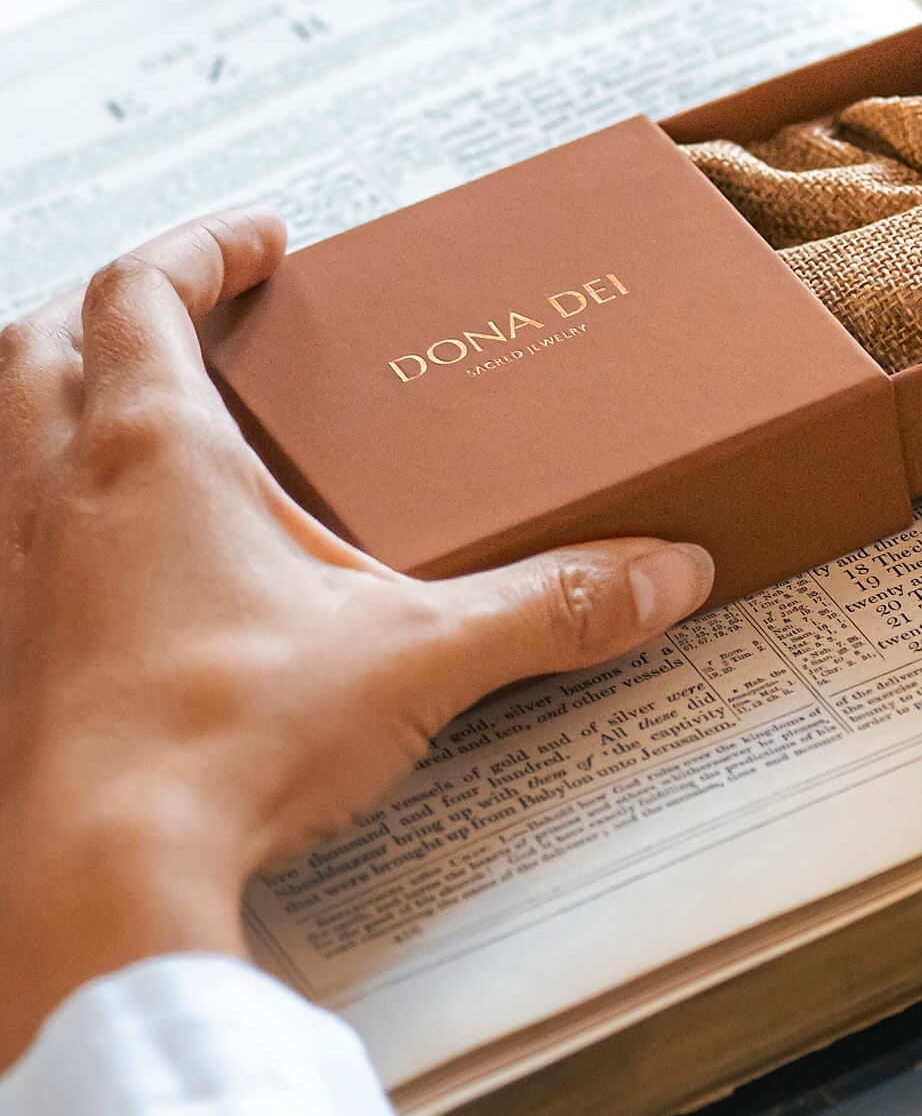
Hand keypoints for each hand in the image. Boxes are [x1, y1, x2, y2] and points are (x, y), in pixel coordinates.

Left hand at [0, 210, 713, 1068]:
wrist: (97, 877)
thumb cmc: (226, 738)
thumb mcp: (421, 653)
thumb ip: (550, 603)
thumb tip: (661, 573)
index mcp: (154, 453)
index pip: (145, 293)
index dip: (202, 248)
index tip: (262, 239)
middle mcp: (59, 492)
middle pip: (42, 340)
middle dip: (110, 303)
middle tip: (185, 305)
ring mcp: (13, 573)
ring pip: (3, 434)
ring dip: (57, 395)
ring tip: (134, 410)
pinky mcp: (7, 653)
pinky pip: (0, 540)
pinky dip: (44, 511)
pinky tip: (111, 560)